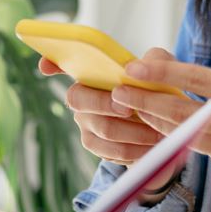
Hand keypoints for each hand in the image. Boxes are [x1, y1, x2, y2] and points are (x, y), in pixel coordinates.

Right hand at [39, 48, 181, 191]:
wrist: (165, 124)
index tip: (45, 66)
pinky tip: (152, 144)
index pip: (62, 63)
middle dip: (105, 104)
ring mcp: (86, 124)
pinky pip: (114, 151)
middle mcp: (81, 97)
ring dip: (133, 131)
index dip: (50, 62)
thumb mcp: (161, 70)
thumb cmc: (157, 90)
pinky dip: (137, 148)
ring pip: (104, 129)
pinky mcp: (98, 147)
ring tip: (156, 130)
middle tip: (130, 108)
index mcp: (92, 73)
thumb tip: (133, 67)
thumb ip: (155, 61)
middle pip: (78, 99)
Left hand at [111, 59, 210, 211]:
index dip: (161, 73)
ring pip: (186, 138)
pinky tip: (186, 133)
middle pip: (181, 114)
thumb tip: (206, 79)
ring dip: (159, 124)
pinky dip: (197, 142)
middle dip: (144, 102)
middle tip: (116, 93)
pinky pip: (210, 155)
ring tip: (136, 110)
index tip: (132, 67)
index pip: (197, 80)